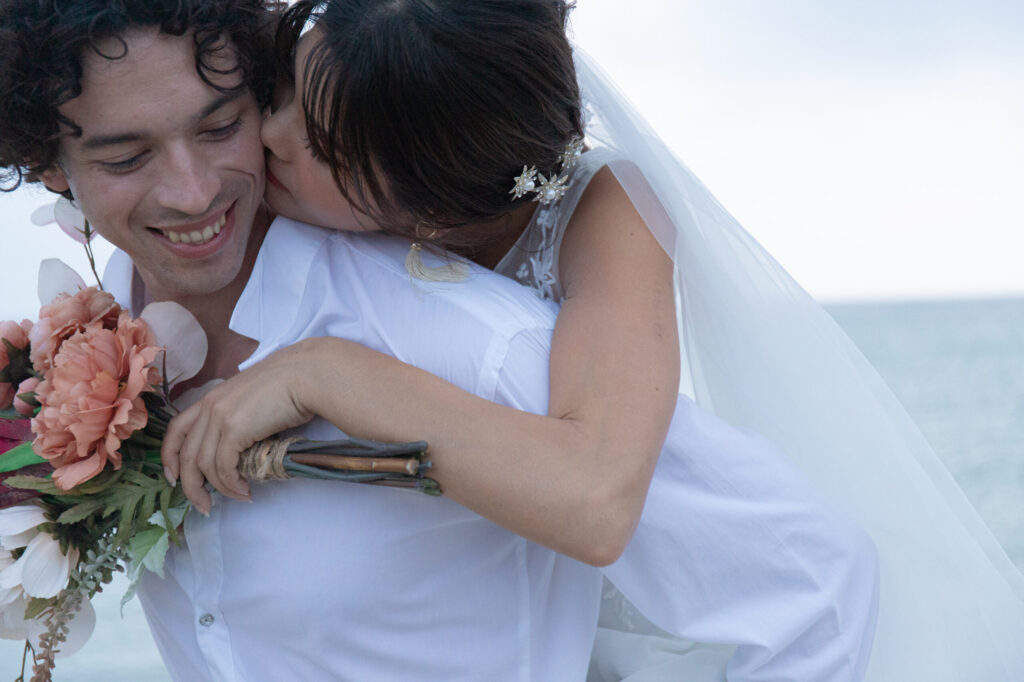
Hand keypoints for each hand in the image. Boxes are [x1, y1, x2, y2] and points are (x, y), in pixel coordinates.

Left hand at [161, 341, 320, 513]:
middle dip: (191, 486)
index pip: (177, 428)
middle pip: (187, 454)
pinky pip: (224, 466)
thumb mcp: (254, 399)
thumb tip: (242, 446)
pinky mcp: (234, 429)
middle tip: (203, 506)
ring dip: (220, 489)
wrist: (307, 375)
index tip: (174, 477)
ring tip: (239, 497)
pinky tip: (244, 489)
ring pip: (204, 465)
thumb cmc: (291, 384)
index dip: (170, 456)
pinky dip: (231, 483)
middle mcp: (209, 406)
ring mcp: (219, 417)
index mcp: (212, 397)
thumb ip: (240, 417)